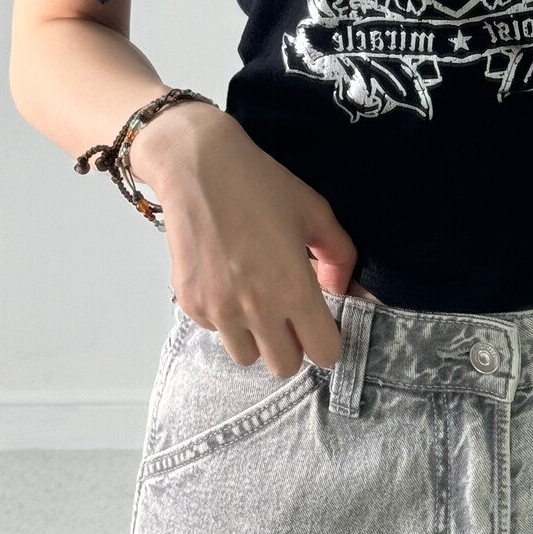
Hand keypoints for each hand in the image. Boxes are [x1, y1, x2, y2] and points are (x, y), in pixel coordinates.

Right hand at [143, 109, 357, 377]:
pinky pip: (217, 331)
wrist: (198, 167)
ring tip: (255, 296)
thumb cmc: (263, 185)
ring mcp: (219, 310)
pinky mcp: (190, 304)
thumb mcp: (315, 212)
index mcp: (294, 289)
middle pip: (285, 366)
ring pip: (247, 356)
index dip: (328, 339)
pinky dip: (225, 317)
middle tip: (289, 310)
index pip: (324, 354)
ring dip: (256, 335)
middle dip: (293, 343)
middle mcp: (257, 310)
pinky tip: (227, 279)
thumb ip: (339, 256)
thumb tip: (341, 291)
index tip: (322, 319)